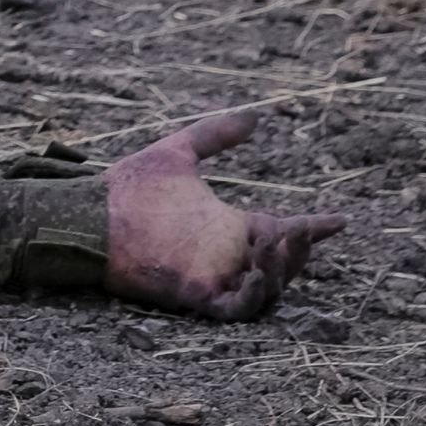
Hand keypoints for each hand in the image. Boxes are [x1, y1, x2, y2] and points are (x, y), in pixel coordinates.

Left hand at [106, 112, 347, 322]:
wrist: (85, 213)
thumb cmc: (126, 187)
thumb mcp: (177, 154)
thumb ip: (214, 135)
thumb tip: (255, 116)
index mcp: (227, 226)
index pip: (281, 231)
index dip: (313, 229)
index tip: (340, 220)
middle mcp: (224, 254)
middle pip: (281, 266)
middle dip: (301, 254)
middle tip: (302, 231)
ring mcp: (210, 275)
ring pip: (265, 290)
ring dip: (281, 271)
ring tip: (277, 242)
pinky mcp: (191, 293)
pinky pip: (235, 309)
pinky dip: (253, 296)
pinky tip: (256, 271)